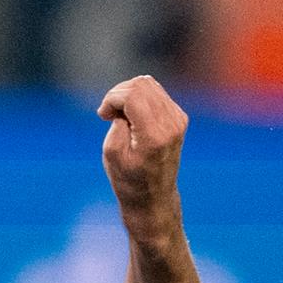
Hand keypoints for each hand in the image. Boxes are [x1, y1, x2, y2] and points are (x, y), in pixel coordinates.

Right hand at [98, 75, 188, 230]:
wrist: (153, 198)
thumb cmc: (128, 181)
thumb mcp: (112, 153)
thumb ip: (117, 122)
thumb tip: (124, 103)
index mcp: (154, 135)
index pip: (134, 94)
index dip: (112, 98)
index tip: (102, 115)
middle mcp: (171, 124)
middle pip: (142, 84)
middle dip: (118, 93)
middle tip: (108, 114)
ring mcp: (178, 119)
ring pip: (149, 84)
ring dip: (128, 94)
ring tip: (118, 115)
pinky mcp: (179, 118)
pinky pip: (156, 93)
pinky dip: (138, 99)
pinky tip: (131, 116)